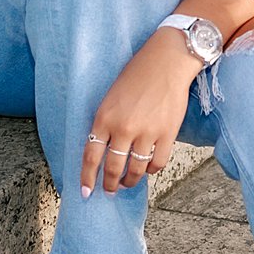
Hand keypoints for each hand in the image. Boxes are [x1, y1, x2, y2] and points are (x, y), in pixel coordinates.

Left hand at [80, 33, 195, 196]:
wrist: (165, 62)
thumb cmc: (137, 75)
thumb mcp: (111, 98)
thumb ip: (106, 124)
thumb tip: (104, 151)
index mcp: (105, 117)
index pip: (91, 156)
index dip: (88, 178)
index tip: (86, 192)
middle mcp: (124, 128)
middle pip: (113, 168)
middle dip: (109, 184)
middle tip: (109, 191)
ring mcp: (147, 133)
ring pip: (135, 170)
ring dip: (130, 181)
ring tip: (128, 183)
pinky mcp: (167, 134)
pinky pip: (157, 163)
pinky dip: (150, 170)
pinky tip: (147, 168)